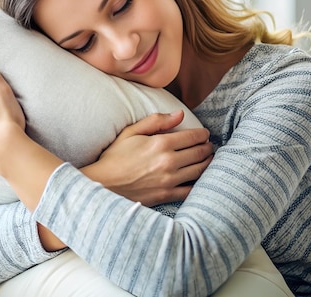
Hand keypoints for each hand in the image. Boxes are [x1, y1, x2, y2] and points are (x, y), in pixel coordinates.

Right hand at [83, 111, 213, 206]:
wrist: (102, 184)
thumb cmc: (115, 156)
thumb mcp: (131, 132)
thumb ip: (156, 121)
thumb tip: (180, 114)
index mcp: (161, 143)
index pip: (193, 137)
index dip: (202, 134)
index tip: (205, 134)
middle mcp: (168, 162)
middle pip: (200, 153)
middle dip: (207, 147)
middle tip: (208, 146)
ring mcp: (169, 180)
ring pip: (199, 171)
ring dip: (207, 163)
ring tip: (207, 159)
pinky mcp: (166, 195)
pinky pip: (190, 190)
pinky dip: (198, 183)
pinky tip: (197, 178)